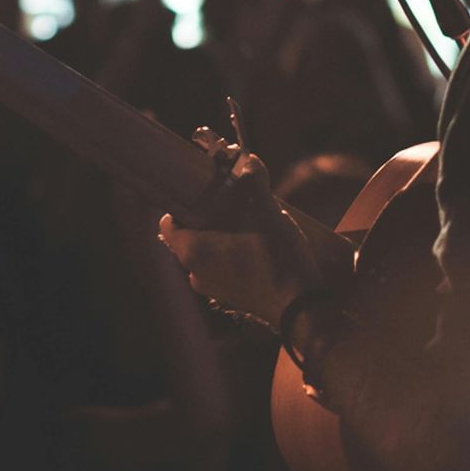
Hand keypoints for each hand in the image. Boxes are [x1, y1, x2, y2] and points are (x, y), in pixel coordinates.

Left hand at [158, 152, 324, 330]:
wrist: (300, 309)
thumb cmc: (277, 261)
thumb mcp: (267, 213)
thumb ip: (254, 184)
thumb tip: (250, 161)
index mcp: (192, 251)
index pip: (169, 222)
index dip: (183, 203)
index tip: (204, 192)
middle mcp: (195, 272)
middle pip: (190, 234)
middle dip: (209, 216)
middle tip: (232, 202)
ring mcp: (212, 288)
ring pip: (207, 251)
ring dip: (222, 235)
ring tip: (248, 222)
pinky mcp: (230, 297)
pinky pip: (221, 267)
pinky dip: (231, 253)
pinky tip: (256, 244)